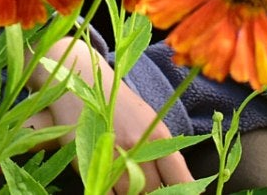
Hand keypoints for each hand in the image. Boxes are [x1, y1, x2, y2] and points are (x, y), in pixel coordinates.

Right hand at [26, 35, 190, 193]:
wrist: (82, 83)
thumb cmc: (119, 105)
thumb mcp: (147, 122)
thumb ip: (161, 151)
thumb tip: (175, 183)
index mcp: (158, 135)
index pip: (179, 176)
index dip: (184, 191)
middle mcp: (139, 145)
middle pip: (153, 188)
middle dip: (152, 192)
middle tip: (147, 188)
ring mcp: (114, 154)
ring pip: (130, 193)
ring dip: (132, 192)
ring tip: (130, 184)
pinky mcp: (90, 161)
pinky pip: (107, 192)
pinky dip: (111, 193)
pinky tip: (111, 185)